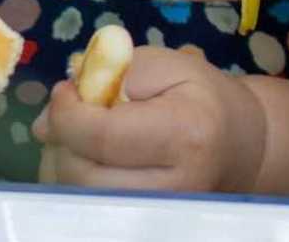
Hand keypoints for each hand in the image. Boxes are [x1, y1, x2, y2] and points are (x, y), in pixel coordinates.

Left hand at [34, 47, 266, 192]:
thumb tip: (48, 122)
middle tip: (73, 110)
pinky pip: (86, 206)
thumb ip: (107, 78)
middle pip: (83, 174)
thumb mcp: (166, 65)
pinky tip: (88, 156)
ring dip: (63, 160)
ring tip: (83, 132)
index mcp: (185, 134)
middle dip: (63, 138)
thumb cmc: (202, 97)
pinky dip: (73, 179)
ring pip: (79, 196)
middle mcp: (174, 185)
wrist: (240, 144)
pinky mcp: (143, 222)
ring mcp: (160, 211)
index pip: (103, 136)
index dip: (68, 113)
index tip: (66, 91)